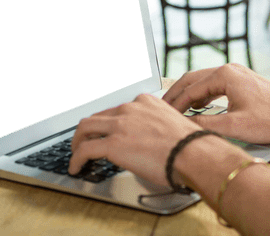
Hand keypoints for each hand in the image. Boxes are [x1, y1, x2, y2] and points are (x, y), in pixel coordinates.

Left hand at [68, 93, 201, 186]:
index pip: (116, 109)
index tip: (104, 131)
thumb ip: (153, 126)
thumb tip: (147, 142)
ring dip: (77, 142)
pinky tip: (76, 168)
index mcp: (144, 101)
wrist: (193, 153)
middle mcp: (130, 108)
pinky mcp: (113, 144)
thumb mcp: (169, 125)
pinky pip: (85, 150)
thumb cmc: (189, 145)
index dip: (107, 123)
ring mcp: (120, 124)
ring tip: (76, 154)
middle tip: (84, 142)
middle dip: (87, 131)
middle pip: (97, 116)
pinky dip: (77, 158)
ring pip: (85, 128)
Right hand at [163, 63, 269, 144]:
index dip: (174, 104)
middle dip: (176, 95)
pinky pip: (214, 84)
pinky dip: (201, 95)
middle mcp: (230, 69)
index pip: (190, 88)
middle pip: (193, 79)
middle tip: (161, 109)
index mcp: (225, 75)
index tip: (162, 116)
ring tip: (174, 110)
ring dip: (188, 95)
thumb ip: (205, 125)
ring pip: (203, 81)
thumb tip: (183, 127)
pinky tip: (196, 107)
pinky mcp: (242, 81)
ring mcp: (237, 73)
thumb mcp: (235, 126)